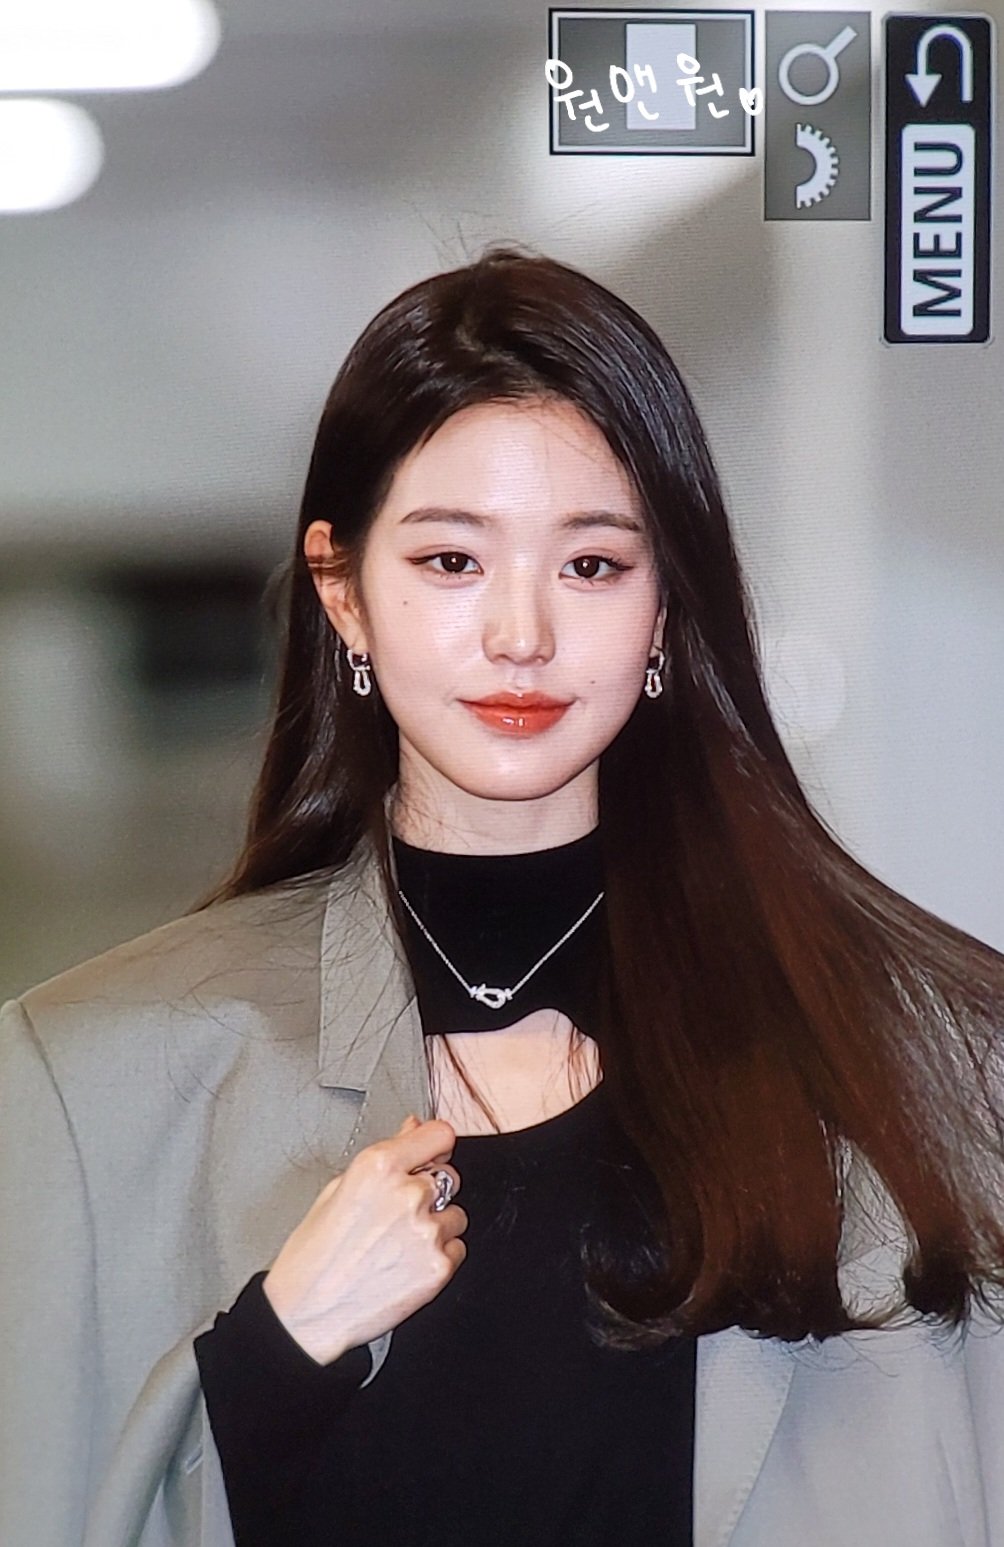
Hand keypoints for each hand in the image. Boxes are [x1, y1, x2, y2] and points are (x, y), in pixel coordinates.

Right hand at [262, 1114, 466, 1364]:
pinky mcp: (439, 1267)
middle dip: (431, 1191)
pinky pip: (457, 1249)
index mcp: (378, 1166)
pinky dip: (439, 1256)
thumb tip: (413, 1128)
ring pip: (455, 1215)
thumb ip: (385, 1156)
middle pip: (449, 1176)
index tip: (432, 1154)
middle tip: (399, 1215)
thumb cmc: (312, 1255)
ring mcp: (426, 1231)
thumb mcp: (337, 1190)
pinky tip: (406, 1265)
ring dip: (436, 1226)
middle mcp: (407, 1193)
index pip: (439, 1134)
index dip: (435, 1146)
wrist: (305, 1315)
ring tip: (398, 1246)